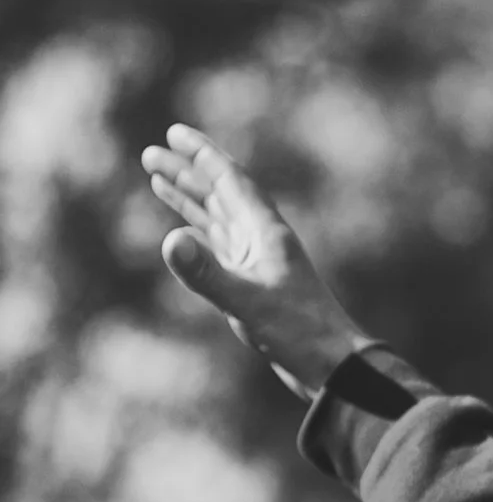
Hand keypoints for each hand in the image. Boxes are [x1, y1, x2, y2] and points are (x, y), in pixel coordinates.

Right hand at [141, 125, 372, 399]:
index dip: (203, 156)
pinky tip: (184, 232)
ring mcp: (259, 263)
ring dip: (190, 199)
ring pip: (219, 219)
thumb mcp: (248, 303)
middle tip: (152, 153)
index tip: (174, 133)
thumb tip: (171, 240)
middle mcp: (264, 241)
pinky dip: (200, 233)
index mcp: (267, 233)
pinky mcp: (255, 285)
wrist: (333, 368)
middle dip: (187, 173)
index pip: (231, 182)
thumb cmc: (300, 334)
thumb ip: (209, 274)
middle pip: (221, 195)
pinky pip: (221, 248)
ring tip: (158, 180)